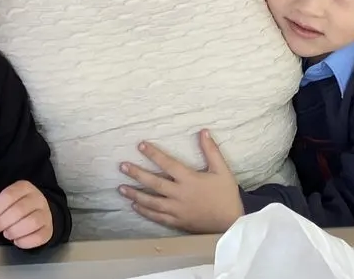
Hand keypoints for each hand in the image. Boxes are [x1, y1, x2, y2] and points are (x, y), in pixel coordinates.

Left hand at [0, 181, 52, 248]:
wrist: (39, 210)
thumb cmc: (18, 204)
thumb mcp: (10, 197)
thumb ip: (0, 203)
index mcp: (25, 187)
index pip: (9, 195)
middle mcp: (38, 199)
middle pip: (20, 209)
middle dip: (3, 221)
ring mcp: (45, 214)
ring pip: (32, 222)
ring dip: (15, 231)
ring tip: (6, 234)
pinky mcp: (48, 229)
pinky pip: (39, 237)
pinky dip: (25, 241)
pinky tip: (16, 241)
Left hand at [119, 131, 244, 233]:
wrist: (232, 222)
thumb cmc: (226, 195)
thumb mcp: (222, 170)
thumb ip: (211, 151)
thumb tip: (203, 131)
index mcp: (189, 180)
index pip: (167, 164)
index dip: (153, 153)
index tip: (140, 145)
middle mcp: (180, 195)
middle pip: (154, 183)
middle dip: (137, 174)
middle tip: (122, 166)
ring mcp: (177, 210)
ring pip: (152, 202)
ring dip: (135, 194)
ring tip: (121, 188)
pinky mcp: (177, 222)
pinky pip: (157, 217)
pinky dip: (145, 212)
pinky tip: (135, 206)